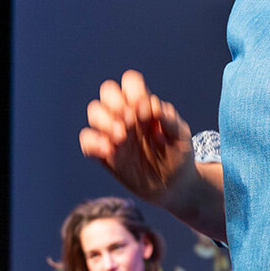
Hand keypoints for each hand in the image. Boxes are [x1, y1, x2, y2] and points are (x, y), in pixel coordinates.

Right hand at [80, 71, 195, 207]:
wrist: (174, 187)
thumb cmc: (179, 157)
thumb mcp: (182, 136)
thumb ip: (170, 119)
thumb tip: (153, 105)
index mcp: (144, 106)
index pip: (130, 83)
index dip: (134, 91)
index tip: (145, 110)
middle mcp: (126, 116)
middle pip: (108, 91)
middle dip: (116, 102)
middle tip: (131, 121)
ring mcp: (113, 134)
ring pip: (94, 111)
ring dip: (105, 120)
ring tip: (122, 136)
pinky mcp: (104, 154)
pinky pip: (87, 140)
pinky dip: (94, 142)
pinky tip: (111, 151)